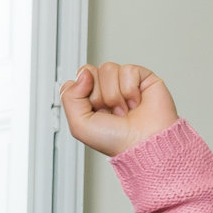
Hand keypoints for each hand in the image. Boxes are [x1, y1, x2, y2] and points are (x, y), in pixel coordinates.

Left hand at [59, 61, 179, 157]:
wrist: (143, 143)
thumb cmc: (116, 141)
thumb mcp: (79, 126)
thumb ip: (69, 97)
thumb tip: (83, 74)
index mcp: (90, 100)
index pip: (77, 78)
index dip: (81, 91)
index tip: (92, 108)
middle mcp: (106, 90)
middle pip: (91, 71)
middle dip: (99, 96)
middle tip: (111, 112)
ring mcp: (124, 82)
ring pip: (108, 68)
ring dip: (115, 95)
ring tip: (124, 110)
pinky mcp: (142, 77)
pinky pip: (128, 70)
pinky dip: (130, 90)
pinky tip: (135, 102)